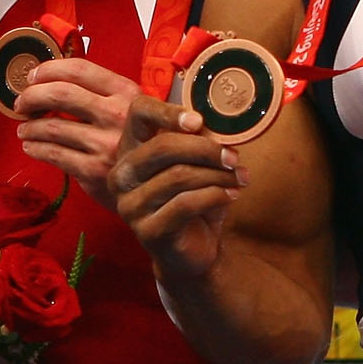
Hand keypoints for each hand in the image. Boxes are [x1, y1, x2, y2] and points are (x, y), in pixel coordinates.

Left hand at [12, 55, 138, 195]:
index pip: (79, 69)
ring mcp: (106, 145)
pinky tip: (31, 146)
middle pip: (60, 94)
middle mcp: (118, 115)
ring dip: (29, 126)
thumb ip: (102, 94)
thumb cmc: (142, 142)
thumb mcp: (135, 109)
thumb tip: (50, 81)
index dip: (48, 70)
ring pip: (52, 127)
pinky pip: (54, 154)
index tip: (33, 77)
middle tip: (21, 103)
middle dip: (31, 96)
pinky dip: (35, 148)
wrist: (163, 183)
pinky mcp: (94, 171)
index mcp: (127, 93)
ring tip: (24, 128)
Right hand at [106, 92, 242, 279]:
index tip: (198, 121)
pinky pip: (186, 204)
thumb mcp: (198, 165)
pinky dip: (216, 196)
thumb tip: (207, 126)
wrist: (192, 251)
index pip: (138, 113)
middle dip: (206, 150)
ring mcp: (130, 205)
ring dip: (218, 175)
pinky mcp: (147, 231)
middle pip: (162, 147)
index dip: (167, 112)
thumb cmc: (194, 201)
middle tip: (233, 157)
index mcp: (131, 150)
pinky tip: (231, 195)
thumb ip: (198, 141)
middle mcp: (122, 175)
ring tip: (240, 178)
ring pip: (178, 176)